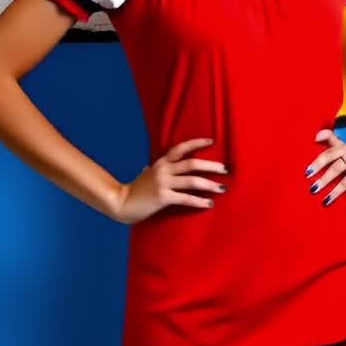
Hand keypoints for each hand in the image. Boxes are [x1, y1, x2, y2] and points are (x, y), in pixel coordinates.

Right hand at [112, 138, 226, 224]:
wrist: (120, 202)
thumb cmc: (134, 191)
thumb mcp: (143, 176)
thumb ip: (150, 170)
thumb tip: (148, 168)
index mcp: (160, 163)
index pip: (181, 148)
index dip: (196, 143)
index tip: (212, 141)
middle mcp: (163, 170)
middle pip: (192, 163)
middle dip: (211, 166)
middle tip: (224, 169)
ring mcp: (163, 183)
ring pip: (192, 181)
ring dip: (209, 184)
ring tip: (221, 188)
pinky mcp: (163, 197)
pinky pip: (186, 198)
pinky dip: (200, 201)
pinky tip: (209, 204)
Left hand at [306, 130, 345, 205]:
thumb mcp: (339, 161)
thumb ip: (325, 158)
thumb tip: (307, 164)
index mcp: (340, 146)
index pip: (330, 137)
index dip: (322, 136)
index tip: (313, 139)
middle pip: (330, 154)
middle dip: (318, 164)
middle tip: (307, 174)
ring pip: (337, 167)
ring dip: (324, 179)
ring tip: (314, 190)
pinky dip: (335, 191)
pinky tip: (327, 199)